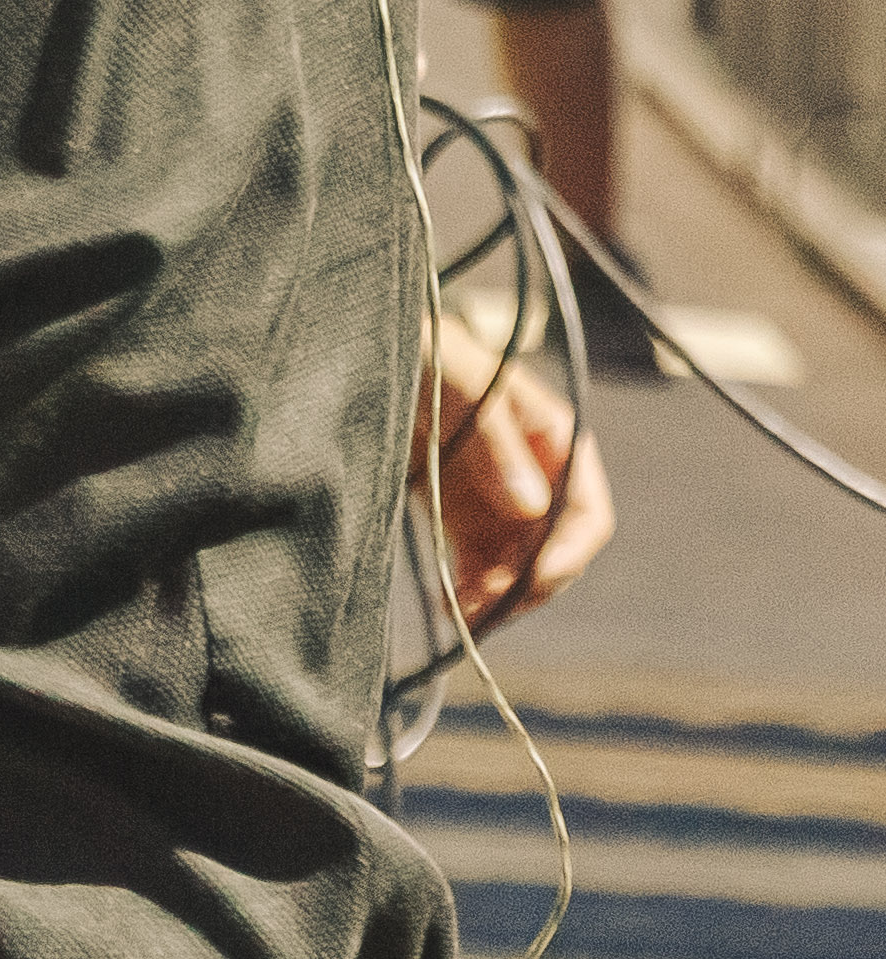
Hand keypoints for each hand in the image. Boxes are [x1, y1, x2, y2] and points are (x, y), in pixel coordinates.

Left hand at [432, 316, 615, 630]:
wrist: (373, 345)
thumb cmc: (427, 348)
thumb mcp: (462, 382)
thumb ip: (496, 442)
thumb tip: (531, 510)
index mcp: (555, 441)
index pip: (584, 514)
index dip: (567, 552)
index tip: (538, 580)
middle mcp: (535, 478)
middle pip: (550, 552)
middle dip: (523, 584)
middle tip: (483, 606)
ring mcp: (498, 499)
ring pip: (514, 566)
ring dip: (493, 595)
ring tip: (458, 613)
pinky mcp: (460, 512)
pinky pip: (476, 562)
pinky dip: (467, 586)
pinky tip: (447, 605)